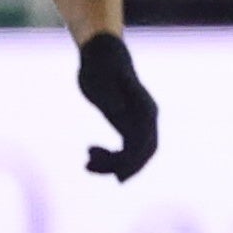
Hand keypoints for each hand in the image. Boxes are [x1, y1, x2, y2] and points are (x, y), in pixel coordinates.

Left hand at [76, 31, 159, 181]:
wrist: (103, 55)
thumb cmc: (100, 65)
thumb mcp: (99, 78)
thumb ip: (109, 93)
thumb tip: (119, 110)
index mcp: (145, 108)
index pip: (145, 142)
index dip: (133, 162)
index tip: (117, 177)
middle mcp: (147, 117)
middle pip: (144, 152)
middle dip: (122, 167)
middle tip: (90, 168)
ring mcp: (140, 122)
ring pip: (135, 154)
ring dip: (112, 163)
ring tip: (86, 162)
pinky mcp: (128, 124)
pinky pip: (126, 149)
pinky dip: (111, 157)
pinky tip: (90, 152)